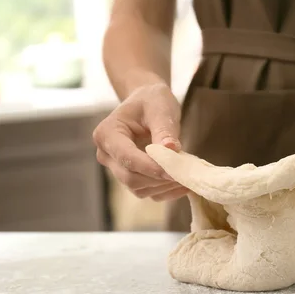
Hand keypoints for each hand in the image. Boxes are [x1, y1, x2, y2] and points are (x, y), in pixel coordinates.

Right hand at [93, 83, 189, 201]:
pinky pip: (148, 192)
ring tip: (187, 176)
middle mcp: (107, 155)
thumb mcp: (160, 108)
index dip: (150, 167)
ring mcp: (117, 169)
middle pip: (130, 178)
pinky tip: (183, 183)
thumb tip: (171, 149)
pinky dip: (166, 191)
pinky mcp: (131, 178)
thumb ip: (164, 129)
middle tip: (186, 174)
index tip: (174, 170)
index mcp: (107, 134)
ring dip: (164, 186)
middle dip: (159, 178)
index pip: (126, 158)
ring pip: (139, 188)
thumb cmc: (152, 101)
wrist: (148, 104)